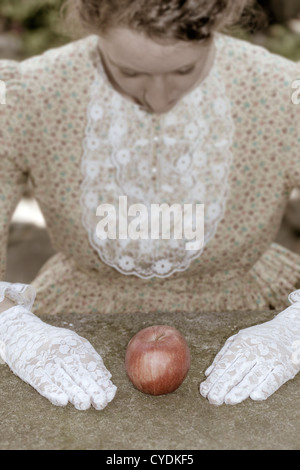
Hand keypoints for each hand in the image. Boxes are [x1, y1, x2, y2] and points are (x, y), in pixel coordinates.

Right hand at [0, 304, 116, 409]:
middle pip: (78, 371)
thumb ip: (91, 359)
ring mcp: (45, 359)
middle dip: (91, 387)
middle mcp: (61, 350)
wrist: (23, 332)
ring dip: (74, 392)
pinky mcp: (30, 368)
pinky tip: (62, 400)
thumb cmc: (55, 342)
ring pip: (62, 378)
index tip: (110, 393)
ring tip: (85, 404)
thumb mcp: (75, 343)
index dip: (100, 379)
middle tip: (101, 402)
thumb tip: (108, 378)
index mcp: (74, 344)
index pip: (90, 364)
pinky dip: (52, 391)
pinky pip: (42, 381)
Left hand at [200, 303, 299, 404]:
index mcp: (241, 343)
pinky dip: (265, 388)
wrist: (290, 329)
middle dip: (222, 386)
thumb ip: (223, 355)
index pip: (224, 364)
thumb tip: (208, 373)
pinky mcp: (284, 367)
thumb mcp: (240, 339)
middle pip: (236, 371)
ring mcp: (270, 359)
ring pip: (253, 377)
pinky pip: (274, 379)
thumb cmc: (260, 338)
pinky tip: (255, 397)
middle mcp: (255, 350)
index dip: (214, 379)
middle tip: (212, 400)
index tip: (203, 391)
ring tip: (228, 400)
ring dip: (240, 390)